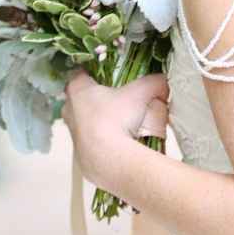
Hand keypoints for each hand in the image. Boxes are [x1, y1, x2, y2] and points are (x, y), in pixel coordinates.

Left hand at [62, 68, 169, 183]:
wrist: (112, 161)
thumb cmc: (118, 121)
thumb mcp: (143, 92)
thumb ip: (155, 82)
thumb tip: (163, 81)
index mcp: (79, 91)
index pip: (79, 74)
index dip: (93, 73)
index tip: (107, 75)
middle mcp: (70, 111)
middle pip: (80, 99)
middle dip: (96, 98)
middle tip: (118, 100)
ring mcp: (74, 135)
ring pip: (84, 123)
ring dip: (99, 122)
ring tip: (122, 125)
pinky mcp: (80, 156)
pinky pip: (90, 144)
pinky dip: (102, 143)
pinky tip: (118, 144)